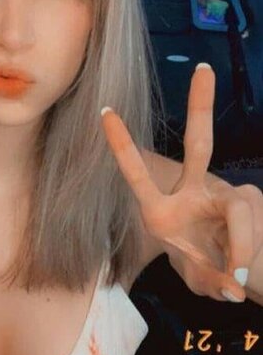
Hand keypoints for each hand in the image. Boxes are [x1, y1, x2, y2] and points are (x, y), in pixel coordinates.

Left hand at [101, 63, 262, 301]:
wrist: (240, 274)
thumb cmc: (207, 266)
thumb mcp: (198, 276)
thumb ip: (207, 278)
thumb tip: (231, 286)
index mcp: (162, 208)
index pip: (138, 172)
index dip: (122, 144)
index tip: (105, 110)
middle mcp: (193, 191)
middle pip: (199, 144)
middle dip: (202, 107)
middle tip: (205, 69)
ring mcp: (225, 193)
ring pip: (238, 206)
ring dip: (236, 251)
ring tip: (231, 280)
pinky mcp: (250, 201)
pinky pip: (248, 231)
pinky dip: (242, 260)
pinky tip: (238, 280)